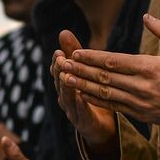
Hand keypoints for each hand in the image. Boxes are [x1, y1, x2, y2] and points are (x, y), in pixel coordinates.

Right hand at [50, 30, 117, 156]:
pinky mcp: (83, 123)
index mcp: (66, 85)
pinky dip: (81, 105)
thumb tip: (63, 31)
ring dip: (66, 87)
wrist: (102, 127)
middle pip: (60, 83)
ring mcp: (73, 111)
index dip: (58, 62)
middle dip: (59, 71)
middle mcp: (66, 97)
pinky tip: (82, 97)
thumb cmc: (92, 95)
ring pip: (67, 98)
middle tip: (61, 60)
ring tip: (67, 76)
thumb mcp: (84, 72)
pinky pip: (81, 114)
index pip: (58, 71)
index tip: (59, 51)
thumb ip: (74, 54)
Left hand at [58, 15, 159, 128]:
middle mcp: (141, 86)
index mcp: (150, 67)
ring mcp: (140, 102)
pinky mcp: (141, 114)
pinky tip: (82, 95)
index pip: (114, 61)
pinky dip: (96, 100)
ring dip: (83, 86)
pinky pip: (114, 107)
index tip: (75, 53)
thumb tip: (146, 16)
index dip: (92, 57)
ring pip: (105, 93)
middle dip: (81, 71)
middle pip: (104, 77)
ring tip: (65, 80)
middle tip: (61, 65)